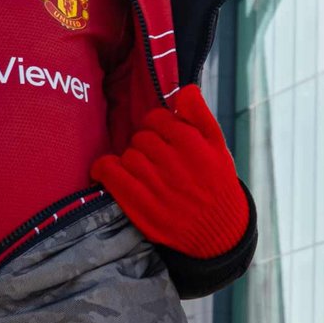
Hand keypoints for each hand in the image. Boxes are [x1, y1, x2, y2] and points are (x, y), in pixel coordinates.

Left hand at [90, 85, 250, 258]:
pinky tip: (108, 170)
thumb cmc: (217, 184)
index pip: (158, 119)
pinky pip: (112, 176)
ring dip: (131, 160)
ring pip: (128, 155)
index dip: (158, 126)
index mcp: (194, 144)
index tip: (163, 137)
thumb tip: (184, 90)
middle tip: (156, 158)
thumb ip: (201, 116)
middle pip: (141, 137)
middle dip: (146, 144)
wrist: (219, 232)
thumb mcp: (219, 148)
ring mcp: (156, 185)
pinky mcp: (141, 207)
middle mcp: (174, 163)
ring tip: (144, 171)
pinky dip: (105, 169)